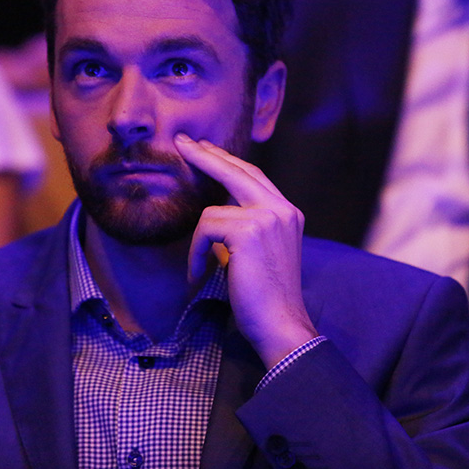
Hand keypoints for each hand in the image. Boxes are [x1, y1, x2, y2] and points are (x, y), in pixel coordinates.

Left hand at [173, 133, 316, 368]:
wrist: (280, 325)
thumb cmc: (263, 297)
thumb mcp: (255, 253)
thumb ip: (241, 227)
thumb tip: (214, 212)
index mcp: (287, 213)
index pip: (252, 176)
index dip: (226, 160)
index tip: (203, 148)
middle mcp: (282, 209)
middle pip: (237, 170)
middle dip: (205, 156)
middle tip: (181, 142)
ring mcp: (269, 216)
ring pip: (213, 209)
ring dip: (198, 242)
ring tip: (199, 268)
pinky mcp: (250, 230)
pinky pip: (206, 228)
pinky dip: (196, 252)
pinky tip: (199, 274)